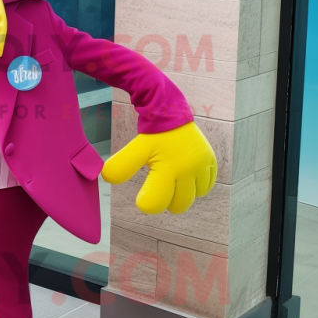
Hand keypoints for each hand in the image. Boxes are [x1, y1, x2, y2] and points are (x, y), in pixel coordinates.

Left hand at [100, 122, 216, 214]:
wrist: (171, 112)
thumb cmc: (152, 133)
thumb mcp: (135, 149)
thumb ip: (122, 165)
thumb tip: (107, 178)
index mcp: (168, 168)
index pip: (157, 202)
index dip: (147, 203)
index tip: (142, 198)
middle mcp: (188, 169)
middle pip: (179, 205)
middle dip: (168, 201)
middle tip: (159, 187)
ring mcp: (202, 166)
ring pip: (195, 197)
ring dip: (183, 193)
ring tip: (173, 179)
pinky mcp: (210, 161)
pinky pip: (207, 186)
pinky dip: (197, 186)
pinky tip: (186, 177)